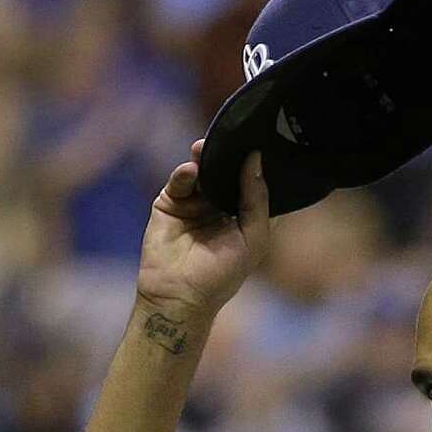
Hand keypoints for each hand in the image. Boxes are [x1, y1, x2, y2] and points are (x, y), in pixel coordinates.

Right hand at [136, 139, 269, 325]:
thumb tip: (255, 159)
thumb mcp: (253, 238)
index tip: (261, 141)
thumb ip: (257, 200)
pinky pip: (179, 180)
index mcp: (243, 215)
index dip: (256, 165)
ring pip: (203, 171)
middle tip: (231, 136)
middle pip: (226, 171)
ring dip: (205, 158)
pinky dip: (185, 173)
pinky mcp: (170, 202)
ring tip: (205, 148)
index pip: (251, 182)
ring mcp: (194, 202)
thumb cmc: (223, 275)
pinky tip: (191, 171)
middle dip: (228, 155)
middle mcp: (219, 205)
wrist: (180, 295)